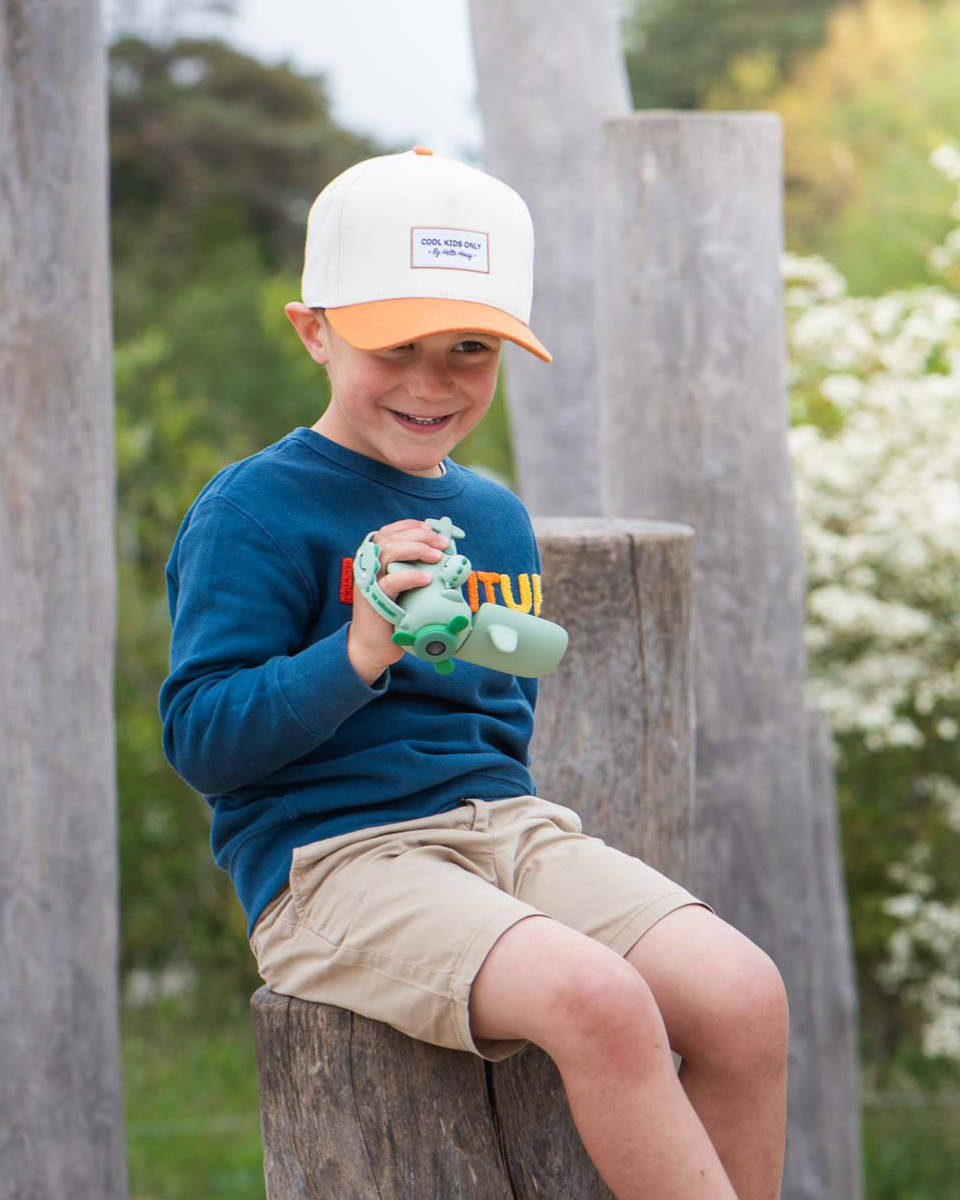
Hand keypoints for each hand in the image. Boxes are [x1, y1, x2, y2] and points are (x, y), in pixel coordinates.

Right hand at [347, 519, 449, 684]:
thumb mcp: (404, 586)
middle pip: (392, 538)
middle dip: (421, 536)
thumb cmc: (392, 614)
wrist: (373, 646)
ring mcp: (368, 580)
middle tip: (442, 543)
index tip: (432, 529)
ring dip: (417, 549)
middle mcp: (368, 565)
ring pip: (390, 552)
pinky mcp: (373, 598)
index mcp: (374, 558)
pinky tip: (427, 579)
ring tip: (437, 557)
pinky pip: (392, 581)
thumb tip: (444, 555)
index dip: (411, 526)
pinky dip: (411, 576)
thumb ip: (414, 568)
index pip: (390, 531)